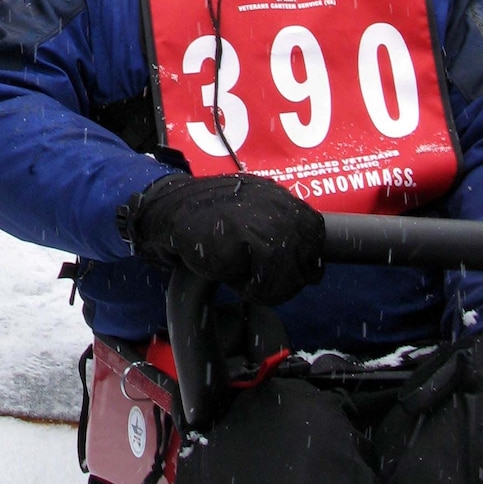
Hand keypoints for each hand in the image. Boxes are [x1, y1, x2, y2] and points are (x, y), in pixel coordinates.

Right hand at [117, 171, 325, 305]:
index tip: (278, 271)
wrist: (166, 212)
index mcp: (278, 197)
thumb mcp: (249, 218)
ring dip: (265, 286)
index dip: (302, 262)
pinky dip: (247, 286)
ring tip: (239, 275)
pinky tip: (226, 272)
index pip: (316, 235)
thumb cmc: (205, 222)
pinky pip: (264, 281)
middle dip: (284, 280)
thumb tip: (313, 269)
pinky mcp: (242, 236)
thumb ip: (279, 233)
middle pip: (307, 258)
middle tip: (254, 278)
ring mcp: (260, 217)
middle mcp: (275, 203)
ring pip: (289, 273)